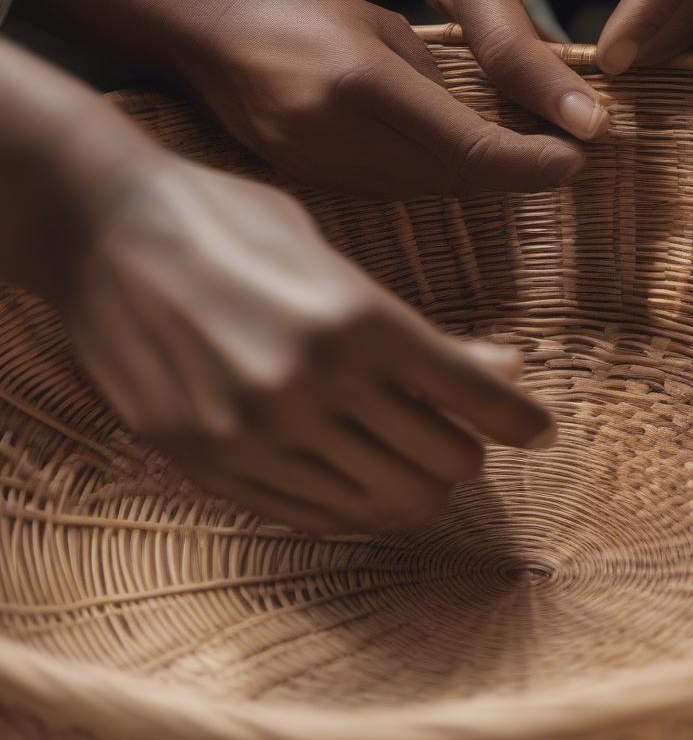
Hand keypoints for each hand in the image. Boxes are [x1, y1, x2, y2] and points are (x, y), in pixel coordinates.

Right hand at [18, 0, 582, 199]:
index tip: (575, 157)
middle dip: (518, 172)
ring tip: (525, 159)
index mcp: (364, 82)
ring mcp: (325, 169)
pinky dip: (437, 180)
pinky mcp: (315, 186)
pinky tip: (458, 163)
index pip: (470, 144)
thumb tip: (486, 123)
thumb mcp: (380, 26)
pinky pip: (396, 192)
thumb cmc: (303, 16)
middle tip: (564, 157)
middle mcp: (344, 135)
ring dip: (481, 179)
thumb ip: (434, 79)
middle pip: (456, 177)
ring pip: (429, 190)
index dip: (530, 161)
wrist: (215, 42)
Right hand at [61, 158, 555, 533]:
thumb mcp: (335, 259)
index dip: (522, 419)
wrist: (105, 233)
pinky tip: (363, 478)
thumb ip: (421, 330)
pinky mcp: (212, 465)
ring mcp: (260, 434)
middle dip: (469, 450)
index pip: (476, 397)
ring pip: (388, 499)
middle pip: (444, 460)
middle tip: (466, 435)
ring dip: (419, 483)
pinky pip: (319, 514)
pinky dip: (359, 504)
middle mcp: (316, 384)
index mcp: (358, 318)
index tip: (540, 427)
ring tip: (418, 460)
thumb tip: (504, 368)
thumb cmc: (232, 224)